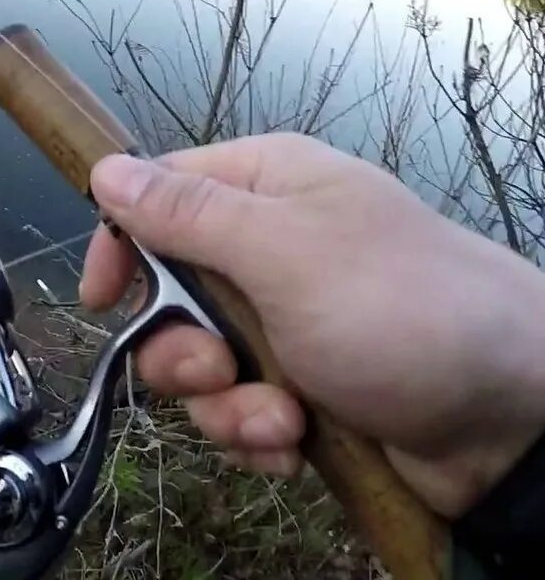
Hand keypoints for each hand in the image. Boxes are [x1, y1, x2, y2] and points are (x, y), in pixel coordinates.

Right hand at [80, 133, 544, 517]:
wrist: (511, 416)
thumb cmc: (401, 310)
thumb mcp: (284, 252)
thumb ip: (187, 214)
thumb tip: (106, 169)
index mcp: (266, 190)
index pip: (158, 196)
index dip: (123, 245)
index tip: (105, 300)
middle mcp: (270, 250)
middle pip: (168, 296)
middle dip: (184, 351)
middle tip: (223, 368)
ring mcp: (287, 323)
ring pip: (198, 366)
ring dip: (228, 406)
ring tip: (280, 419)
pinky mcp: (302, 385)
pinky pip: (237, 410)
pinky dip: (259, 434)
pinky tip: (297, 441)